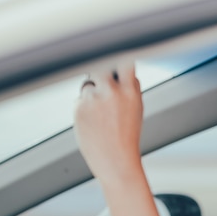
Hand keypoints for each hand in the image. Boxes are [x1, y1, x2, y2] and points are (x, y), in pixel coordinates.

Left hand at [74, 66, 142, 181]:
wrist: (116, 161)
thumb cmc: (127, 136)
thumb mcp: (137, 108)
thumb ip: (129, 87)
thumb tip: (120, 68)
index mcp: (130, 91)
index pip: (124, 60)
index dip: (117, 55)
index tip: (114, 54)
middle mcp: (112, 91)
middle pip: (100, 64)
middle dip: (99, 68)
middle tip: (101, 77)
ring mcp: (93, 99)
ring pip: (88, 85)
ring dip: (92, 94)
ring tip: (101, 115)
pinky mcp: (79, 108)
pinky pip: (79, 100)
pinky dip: (83, 108)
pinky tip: (93, 123)